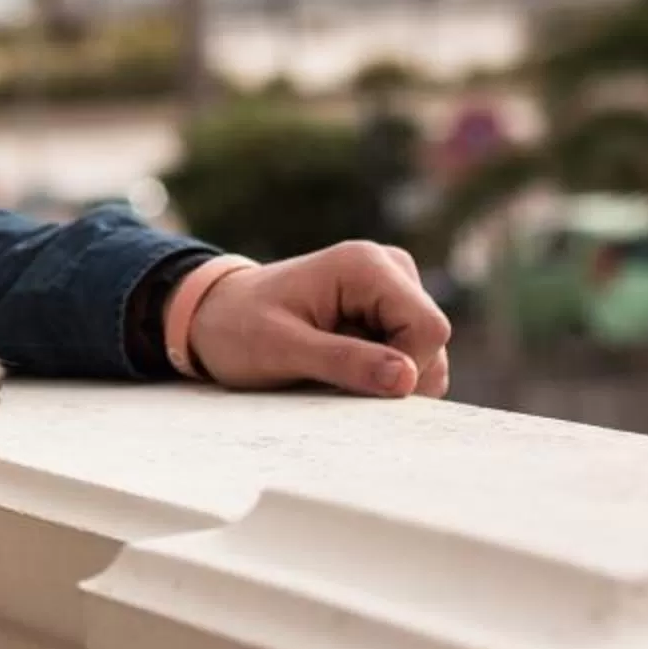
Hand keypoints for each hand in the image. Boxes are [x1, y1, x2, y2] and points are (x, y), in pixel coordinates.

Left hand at [184, 242, 451, 397]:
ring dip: (384, 377)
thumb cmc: (238, 328)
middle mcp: (389, 267)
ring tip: (328, 366)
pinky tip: (339, 364)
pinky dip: (379, 373)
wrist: (215, 317)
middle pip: (433, 344)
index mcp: (366, 265)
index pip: (429, 329)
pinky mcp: (388, 311)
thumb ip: (345, 361)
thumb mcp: (281, 349)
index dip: (405, 368)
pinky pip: (410, 357)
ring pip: (426, 355)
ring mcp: (392, 288)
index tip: (353, 383)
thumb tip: (407, 379)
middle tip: (330, 372)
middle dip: (393, 375)